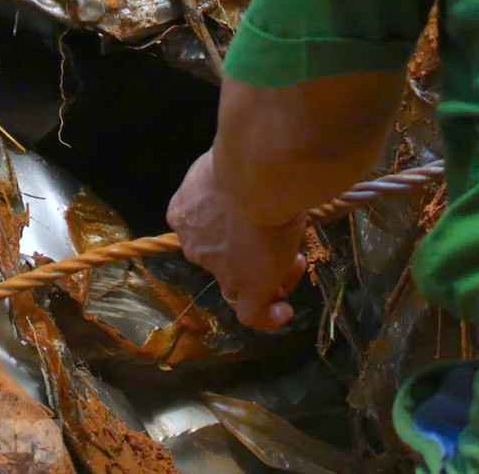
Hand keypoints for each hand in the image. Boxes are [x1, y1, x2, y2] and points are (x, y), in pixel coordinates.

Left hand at [168, 148, 308, 330]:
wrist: (258, 175)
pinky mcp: (245, 288)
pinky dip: (267, 316)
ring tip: (295, 259)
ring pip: (241, 280)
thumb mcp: (230, 165)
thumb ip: (233, 181)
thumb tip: (254, 181)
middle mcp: (193, 241)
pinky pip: (252, 313)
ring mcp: (218, 268)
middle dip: (252, 251)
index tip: (257, 219)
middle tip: (279, 240)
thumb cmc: (247, 162)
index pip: (206, 228)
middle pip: (223, 254)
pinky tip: (283, 311)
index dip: (233, 228)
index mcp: (183, 211)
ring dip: (269, 273)